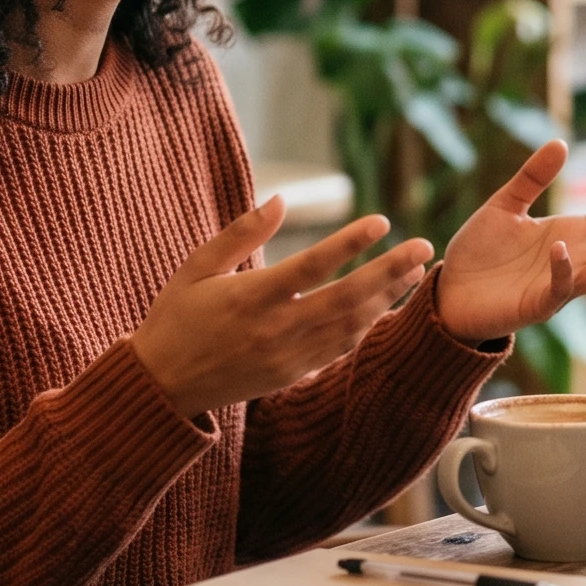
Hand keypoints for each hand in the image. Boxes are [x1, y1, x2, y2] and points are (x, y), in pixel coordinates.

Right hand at [128, 197, 435, 416]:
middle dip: (390, 272)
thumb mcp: (197, 268)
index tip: (382, 221)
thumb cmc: (176, 317)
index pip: (311, 266)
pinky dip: (367, 326)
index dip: (349, 243)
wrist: (162, 386)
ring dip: (387, 298)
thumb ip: (240, 233)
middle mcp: (274, 329)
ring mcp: (286, 356)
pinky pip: (339, 349)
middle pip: (346, 298)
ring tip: (415, 271)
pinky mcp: (291, 375)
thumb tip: (281, 199)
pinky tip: (385, 305)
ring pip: (351, 326)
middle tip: (423, 246)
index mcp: (249, 297)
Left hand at [436, 140, 585, 342]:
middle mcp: (575, 260)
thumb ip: (532, 177)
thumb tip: (561, 143)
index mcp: (573, 235)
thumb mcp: (505, 205)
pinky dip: (564, 271)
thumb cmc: (479, 253)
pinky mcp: (536, 306)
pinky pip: (559, 291)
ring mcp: (559, 286)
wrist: (448, 292)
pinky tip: (561, 247)